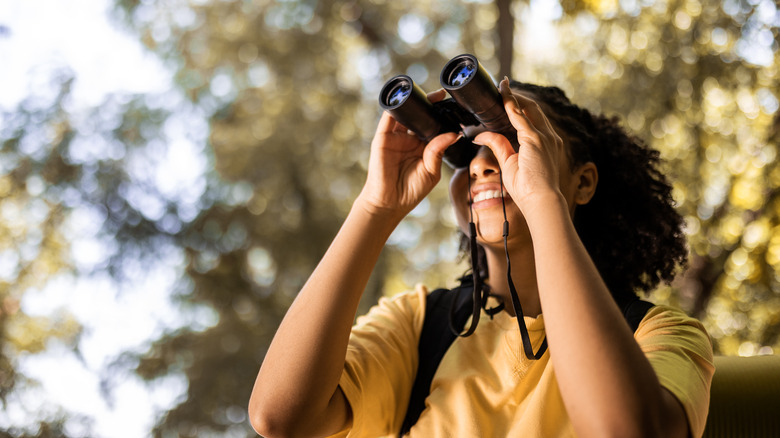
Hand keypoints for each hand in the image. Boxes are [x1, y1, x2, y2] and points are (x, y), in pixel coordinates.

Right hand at [357, 89, 460, 218]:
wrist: (390, 203)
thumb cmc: (411, 190)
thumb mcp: (431, 170)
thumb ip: (439, 150)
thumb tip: (454, 133)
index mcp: (423, 146)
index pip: (433, 125)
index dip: (442, 115)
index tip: (454, 105)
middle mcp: (410, 139)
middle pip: (420, 116)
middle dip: (430, 105)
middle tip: (442, 95)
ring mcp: (396, 137)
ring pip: (406, 113)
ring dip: (415, 102)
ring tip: (428, 95)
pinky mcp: (383, 137)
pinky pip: (389, 118)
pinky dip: (396, 106)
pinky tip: (405, 99)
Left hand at [472, 78, 565, 210]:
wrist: (540, 200)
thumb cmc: (527, 188)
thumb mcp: (509, 162)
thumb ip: (498, 145)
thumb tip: (481, 135)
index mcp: (545, 142)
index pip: (532, 118)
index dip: (520, 106)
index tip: (508, 97)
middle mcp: (548, 136)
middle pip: (532, 108)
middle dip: (517, 96)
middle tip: (502, 86)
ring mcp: (544, 136)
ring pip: (527, 108)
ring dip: (514, 96)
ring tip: (501, 86)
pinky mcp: (536, 139)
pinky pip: (520, 116)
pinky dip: (511, 104)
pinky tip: (502, 95)